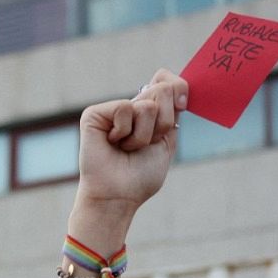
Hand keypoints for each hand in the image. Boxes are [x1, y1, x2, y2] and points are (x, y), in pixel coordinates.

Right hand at [73, 70, 186, 230]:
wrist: (118, 196)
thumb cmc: (140, 176)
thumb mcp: (167, 141)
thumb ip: (172, 113)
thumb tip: (171, 84)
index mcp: (149, 113)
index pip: (168, 81)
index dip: (179, 88)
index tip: (182, 106)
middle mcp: (131, 107)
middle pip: (163, 89)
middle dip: (163, 123)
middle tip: (146, 143)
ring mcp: (112, 110)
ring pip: (147, 104)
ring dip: (143, 135)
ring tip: (127, 148)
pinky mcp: (95, 114)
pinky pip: (124, 109)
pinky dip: (124, 133)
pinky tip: (113, 143)